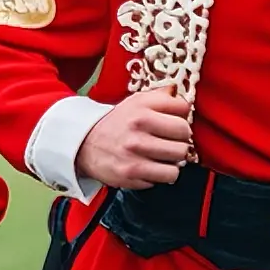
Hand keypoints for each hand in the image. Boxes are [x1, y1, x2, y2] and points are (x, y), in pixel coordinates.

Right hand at [74, 87, 192, 189]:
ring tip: (164, 156)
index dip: (182, 116)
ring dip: (174, 160)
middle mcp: (137, 133)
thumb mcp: (135, 102)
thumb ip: (160, 96)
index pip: (183, 110)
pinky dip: (162, 174)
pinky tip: (153, 166)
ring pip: (178, 161)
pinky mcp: (131, 175)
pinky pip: (166, 177)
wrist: (85, 145)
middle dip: (180, 140)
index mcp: (140, 111)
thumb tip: (179, 92)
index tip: (175, 121)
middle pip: (184, 138)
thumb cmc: (116, 123)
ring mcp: (134, 156)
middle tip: (171, 141)